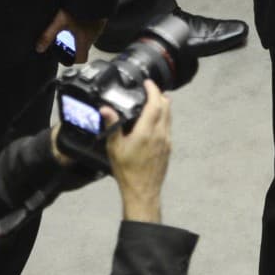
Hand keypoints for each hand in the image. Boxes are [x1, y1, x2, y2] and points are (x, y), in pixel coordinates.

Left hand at [36, 8, 104, 62]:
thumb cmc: (78, 8)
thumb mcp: (59, 22)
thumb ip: (48, 35)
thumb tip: (39, 48)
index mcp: (84, 40)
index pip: (82, 59)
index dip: (73, 60)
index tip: (65, 55)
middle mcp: (93, 36)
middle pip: (84, 48)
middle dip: (74, 47)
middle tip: (63, 41)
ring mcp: (98, 28)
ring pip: (88, 38)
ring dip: (79, 37)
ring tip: (69, 29)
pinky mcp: (100, 20)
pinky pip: (92, 29)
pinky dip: (84, 28)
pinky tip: (77, 19)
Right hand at [107, 80, 171, 221]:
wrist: (142, 191)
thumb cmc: (128, 172)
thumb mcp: (114, 147)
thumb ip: (112, 126)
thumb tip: (106, 110)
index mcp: (146, 131)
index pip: (155, 103)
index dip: (152, 90)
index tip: (148, 83)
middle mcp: (160, 134)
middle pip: (166, 107)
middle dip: (159, 95)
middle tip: (151, 89)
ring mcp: (166, 141)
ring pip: (169, 116)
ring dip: (164, 105)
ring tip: (156, 100)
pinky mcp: (168, 148)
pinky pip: (169, 127)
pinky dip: (164, 117)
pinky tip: (157, 120)